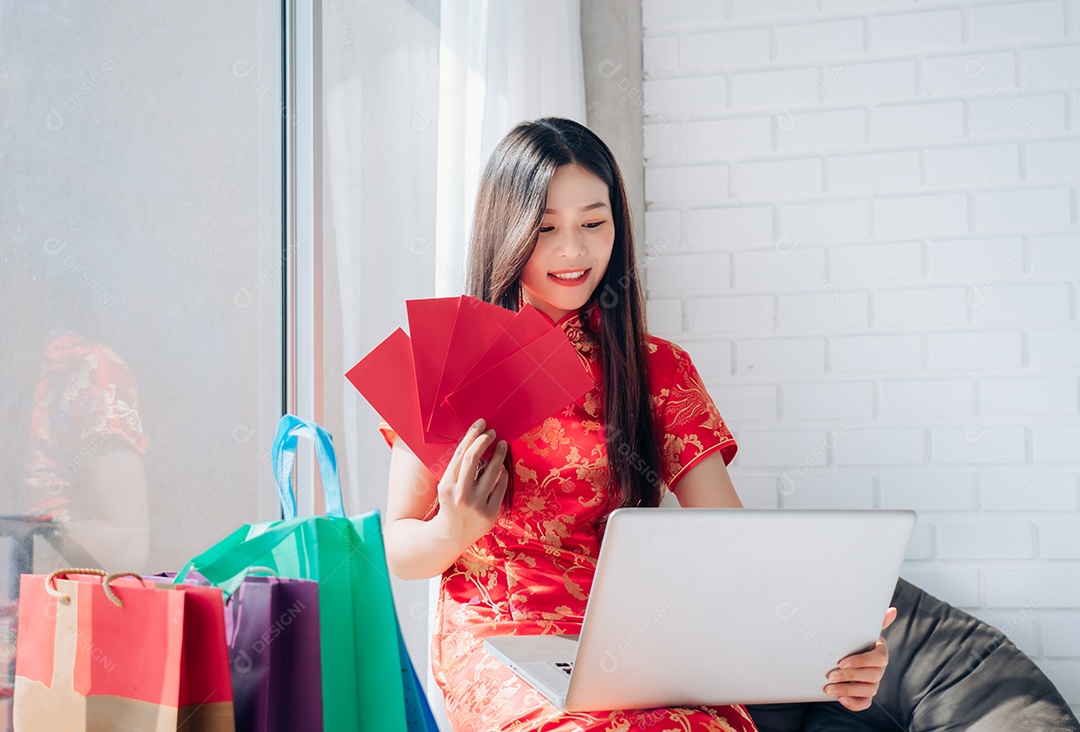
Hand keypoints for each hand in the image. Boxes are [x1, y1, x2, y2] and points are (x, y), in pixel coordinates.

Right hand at [432, 419, 508, 550]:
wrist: (451, 535)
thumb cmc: (450, 504)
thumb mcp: (446, 486)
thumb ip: (458, 469)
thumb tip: (476, 443)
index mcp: (447, 485)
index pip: (461, 454)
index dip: (472, 435)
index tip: (481, 424)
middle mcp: (461, 495)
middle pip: (474, 458)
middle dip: (485, 440)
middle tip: (492, 432)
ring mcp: (477, 505)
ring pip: (492, 471)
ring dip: (499, 454)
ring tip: (502, 445)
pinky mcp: (490, 514)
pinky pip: (501, 487)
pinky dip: (502, 474)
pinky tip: (501, 467)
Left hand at [824, 607, 897, 710]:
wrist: (845, 653)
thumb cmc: (855, 639)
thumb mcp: (863, 629)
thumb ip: (876, 621)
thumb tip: (893, 610)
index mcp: (880, 652)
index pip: (878, 659)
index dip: (860, 662)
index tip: (841, 662)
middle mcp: (879, 669)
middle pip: (872, 676)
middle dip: (849, 677)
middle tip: (830, 675)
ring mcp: (873, 683)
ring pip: (868, 690)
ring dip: (847, 690)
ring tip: (829, 688)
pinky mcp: (865, 694)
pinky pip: (865, 703)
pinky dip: (854, 704)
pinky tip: (841, 700)